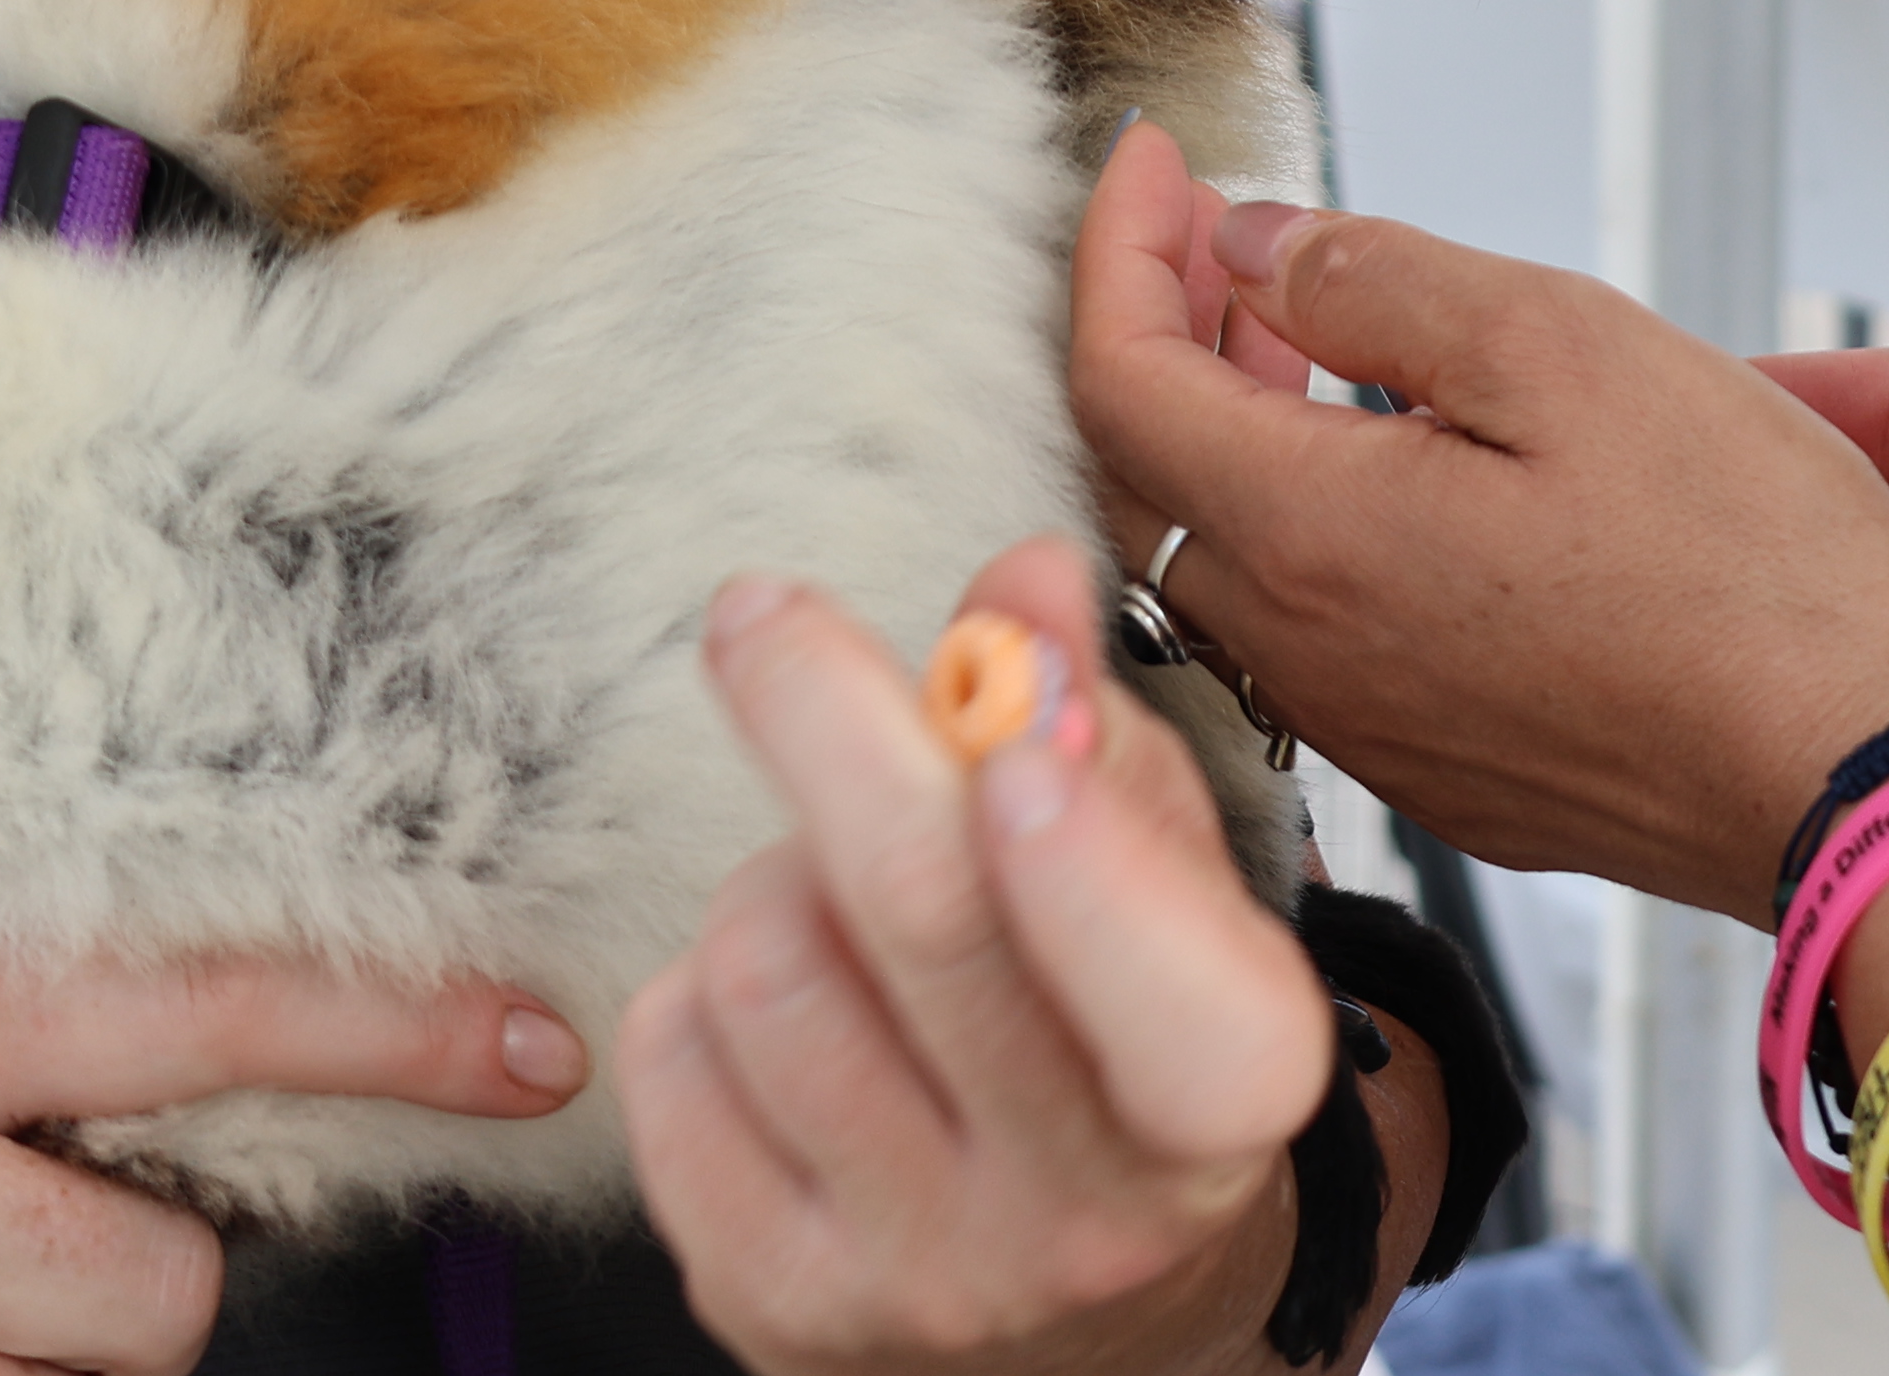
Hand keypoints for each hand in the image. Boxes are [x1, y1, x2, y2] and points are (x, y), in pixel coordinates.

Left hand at [621, 537, 1344, 1374]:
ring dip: (777, 874)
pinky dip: (703, 984)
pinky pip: (668, 1056)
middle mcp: (1079, 1218)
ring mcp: (913, 1280)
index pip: (1175, 1005)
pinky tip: (786, 1007)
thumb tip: (1019, 586)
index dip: (1091, 864)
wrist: (1069, 1317)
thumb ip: (1095, 726)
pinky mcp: (762, 1301)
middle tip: (759, 612)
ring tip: (837, 896)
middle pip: (922, 924)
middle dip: (828, 723)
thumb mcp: (1161, 885)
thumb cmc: (1119, 1040)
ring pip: (767, 964)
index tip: (1016, 730)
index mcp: (1220, 1108)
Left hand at [1068, 124, 1888, 918]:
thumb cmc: (1754, 575)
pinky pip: (1317, 637)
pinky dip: (1308, 526)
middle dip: (1161, 332)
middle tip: (1214, 235)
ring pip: (1229, 563)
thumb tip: (1253, 251)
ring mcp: (1377, 730)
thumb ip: (1373, 283)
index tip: (1153, 162)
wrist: (1870, 786)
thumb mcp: (1565, 346)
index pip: (1115, 380)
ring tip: (1300, 331)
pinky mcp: (1450, 771)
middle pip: (1147, 479)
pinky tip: (1400, 468)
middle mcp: (1311, 657)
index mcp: (1315, 539)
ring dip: (1234, 432)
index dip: (1115, 250)